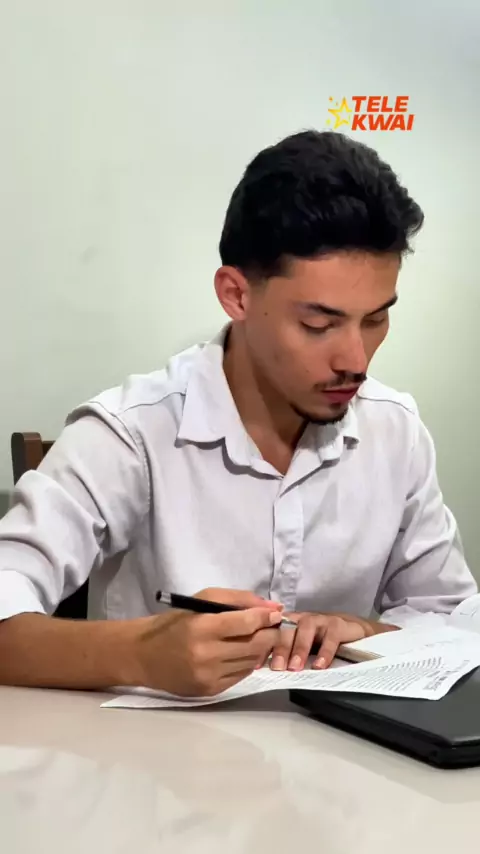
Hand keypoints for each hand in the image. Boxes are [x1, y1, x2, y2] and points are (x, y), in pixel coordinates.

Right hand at [131, 588, 282, 696]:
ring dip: (260, 649)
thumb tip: (271, 606)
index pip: (246, 623)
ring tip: (257, 638)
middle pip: (255, 645)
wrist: (145, 656)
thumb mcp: (201, 601)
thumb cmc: (175, 623)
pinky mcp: (210, 691)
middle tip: (274, 626)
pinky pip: (241, 676)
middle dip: (271, 634)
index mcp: (203, 627)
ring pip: (252, 661)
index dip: (266, 617)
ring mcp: (209, 675)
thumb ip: (237, 600)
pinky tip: (240, 654)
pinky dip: (246, 663)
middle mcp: (207, 654)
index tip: (276, 613)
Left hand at [269, 612, 390, 671]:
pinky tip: (319, 666)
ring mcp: (319, 619)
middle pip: (287, 627)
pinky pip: (330, 636)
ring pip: (306, 628)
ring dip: (299, 648)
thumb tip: (264, 670)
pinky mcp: (337, 624)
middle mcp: (301, 618)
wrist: (352, 628)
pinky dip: (324, 651)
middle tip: (277, 668)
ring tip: (295, 667)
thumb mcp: (300, 645)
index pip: (271, 631)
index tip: (257, 666)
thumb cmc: (320, 640)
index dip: (263, 646)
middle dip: (280, 647)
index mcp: (288, 623)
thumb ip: (285, 653)